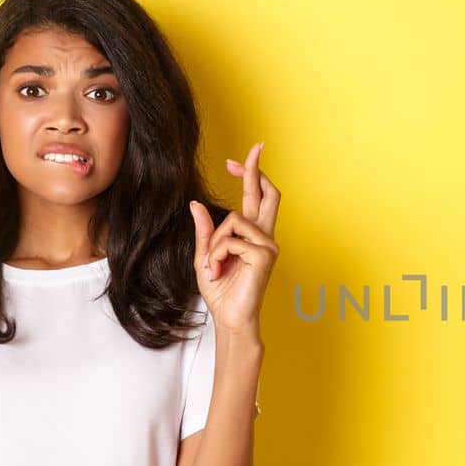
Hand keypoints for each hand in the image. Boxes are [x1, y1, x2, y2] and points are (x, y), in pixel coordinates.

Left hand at [188, 141, 280, 339]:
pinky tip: (218, 271)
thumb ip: (204, 231)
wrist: (230, 318)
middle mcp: (265, 236)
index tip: (240, 159)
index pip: (257, 197)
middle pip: (268, 193)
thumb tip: (196, 204)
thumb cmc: (221, 291)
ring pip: (233, 221)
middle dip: (258, 169)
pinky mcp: (265, 255)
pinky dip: (217, 255)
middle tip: (255, 147)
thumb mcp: (204, 256)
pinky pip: (231, 241)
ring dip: (214, 243)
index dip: (251, 174)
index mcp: (253, 234)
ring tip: (213, 266)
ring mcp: (268, 245)